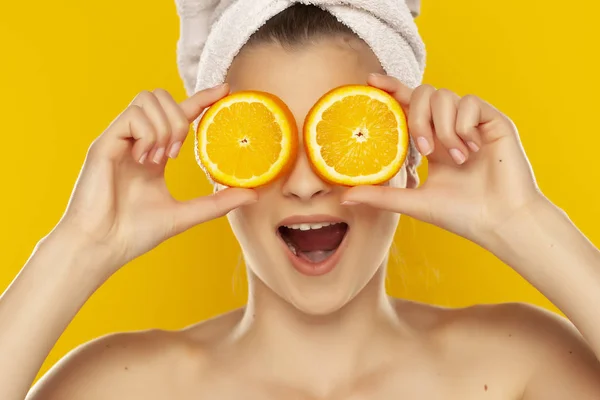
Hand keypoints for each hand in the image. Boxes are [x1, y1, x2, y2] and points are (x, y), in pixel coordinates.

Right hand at [51, 84, 256, 273]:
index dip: (202, 99)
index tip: (225, 90)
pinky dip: (148, 134)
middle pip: (162, 97)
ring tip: (160, 158)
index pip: (180, 114)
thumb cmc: (136, 233)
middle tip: (177, 154)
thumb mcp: (185, 215)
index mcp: (154, 153)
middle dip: (180, 119)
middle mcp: (137, 140)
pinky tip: (146, 159)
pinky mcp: (104, 143)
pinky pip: (133, 115)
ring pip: (148, 99)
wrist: (102, 246)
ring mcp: (120, 139)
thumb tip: (254, 195)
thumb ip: (218, 203)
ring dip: (164, 126)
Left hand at [342, 74, 544, 245]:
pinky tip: (472, 150)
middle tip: (425, 149)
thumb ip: (381, 196)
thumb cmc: (462, 215)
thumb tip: (343, 197)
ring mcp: (473, 123)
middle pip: (424, 94)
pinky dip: (464, 126)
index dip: (392, 89)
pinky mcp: (494, 121)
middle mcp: (451, 128)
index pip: (408, 106)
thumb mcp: (414, 202)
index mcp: (433, 142)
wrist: (501, 222)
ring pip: (445, 96)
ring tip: (455, 158)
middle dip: (417, 117)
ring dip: (443, 128)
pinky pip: (470, 103)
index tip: (371, 81)